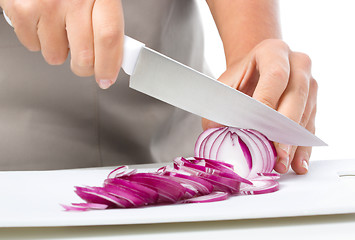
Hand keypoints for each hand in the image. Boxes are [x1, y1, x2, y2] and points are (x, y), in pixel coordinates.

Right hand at [0, 0, 123, 88]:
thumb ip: (107, 23)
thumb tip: (115, 57)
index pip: (109, 38)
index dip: (109, 65)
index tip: (106, 78)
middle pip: (84, 56)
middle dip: (84, 67)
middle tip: (84, 59)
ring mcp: (46, 4)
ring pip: (56, 56)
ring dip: (59, 50)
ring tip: (59, 27)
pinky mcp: (20, 8)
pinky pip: (32, 46)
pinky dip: (38, 40)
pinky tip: (42, 22)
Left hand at [202, 39, 317, 174]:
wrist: (255, 68)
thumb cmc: (240, 78)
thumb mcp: (225, 85)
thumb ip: (220, 105)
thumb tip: (215, 130)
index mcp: (274, 52)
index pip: (275, 76)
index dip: (268, 102)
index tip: (259, 127)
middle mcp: (297, 64)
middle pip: (296, 97)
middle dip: (285, 130)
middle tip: (277, 155)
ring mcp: (309, 82)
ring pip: (306, 114)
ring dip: (295, 143)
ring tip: (282, 164)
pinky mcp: (313, 102)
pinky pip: (310, 126)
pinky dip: (303, 147)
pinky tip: (297, 163)